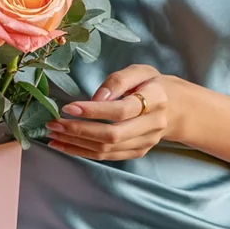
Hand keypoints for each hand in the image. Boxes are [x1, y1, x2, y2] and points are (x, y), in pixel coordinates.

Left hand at [47, 65, 179, 161]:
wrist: (176, 108)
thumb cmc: (152, 84)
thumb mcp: (139, 71)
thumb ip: (118, 80)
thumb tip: (96, 98)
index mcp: (155, 100)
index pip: (121, 110)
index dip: (94, 111)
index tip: (68, 107)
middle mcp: (152, 125)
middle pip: (112, 135)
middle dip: (79, 131)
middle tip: (54, 124)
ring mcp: (145, 142)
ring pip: (107, 150)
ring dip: (76, 144)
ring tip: (53, 135)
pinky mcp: (137, 152)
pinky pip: (107, 157)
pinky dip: (83, 153)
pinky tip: (64, 145)